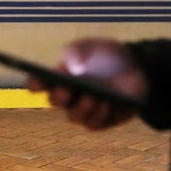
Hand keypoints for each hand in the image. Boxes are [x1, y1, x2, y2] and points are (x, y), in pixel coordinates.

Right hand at [26, 37, 147, 130]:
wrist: (135, 66)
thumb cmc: (105, 55)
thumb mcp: (91, 46)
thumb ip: (77, 51)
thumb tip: (72, 69)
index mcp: (59, 77)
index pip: (39, 83)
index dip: (35, 83)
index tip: (38, 80)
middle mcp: (67, 97)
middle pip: (55, 101)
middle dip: (59, 96)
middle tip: (66, 89)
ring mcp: (83, 110)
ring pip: (74, 116)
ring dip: (81, 108)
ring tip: (91, 97)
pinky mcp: (101, 121)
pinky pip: (93, 123)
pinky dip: (98, 115)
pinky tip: (106, 104)